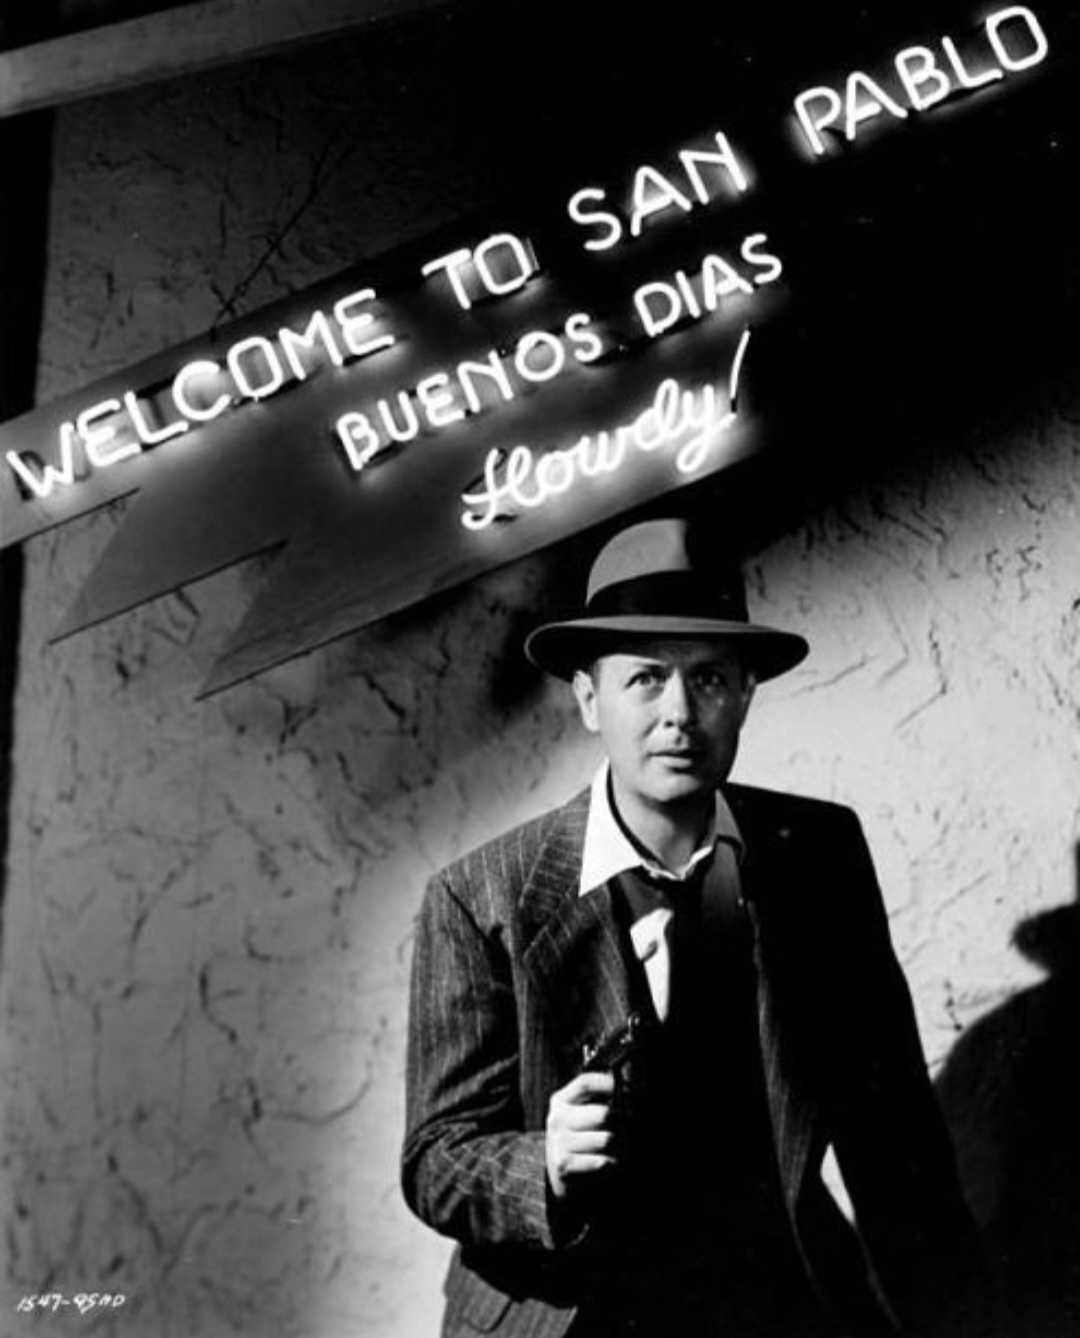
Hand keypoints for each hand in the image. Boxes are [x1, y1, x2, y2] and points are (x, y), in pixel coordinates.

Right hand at [545, 1071, 617, 1199]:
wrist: (561, 1176)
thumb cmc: (577, 1141)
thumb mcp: (580, 1116)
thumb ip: (596, 1101)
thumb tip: (626, 1093)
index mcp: (561, 1101)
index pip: (586, 1083)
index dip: (609, 1084)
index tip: (627, 1091)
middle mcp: (558, 1118)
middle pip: (603, 1113)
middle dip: (622, 1124)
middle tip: (631, 1130)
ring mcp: (560, 1141)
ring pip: (606, 1139)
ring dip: (618, 1147)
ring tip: (619, 1150)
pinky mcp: (563, 1164)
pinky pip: (600, 1161)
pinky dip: (610, 1164)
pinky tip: (609, 1164)